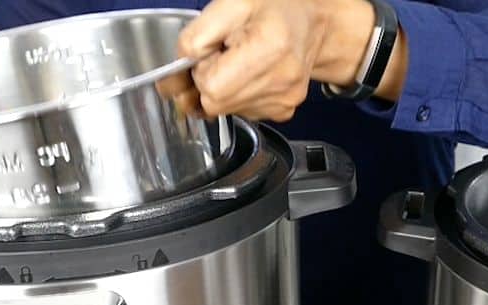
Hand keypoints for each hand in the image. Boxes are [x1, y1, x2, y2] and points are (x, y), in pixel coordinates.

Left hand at [159, 0, 406, 121]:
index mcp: (269, 48)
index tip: (213, 52)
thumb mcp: (232, 4)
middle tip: (225, 55)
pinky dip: (238, 95)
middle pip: (215, 104)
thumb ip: (196, 37)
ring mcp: (284, 101)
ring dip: (223, 88)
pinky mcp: (283, 111)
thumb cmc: (274, 7)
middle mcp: (281, 80)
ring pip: (226, 110)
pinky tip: (252, 74)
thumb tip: (175, 76)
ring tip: (241, 62)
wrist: (313, 22)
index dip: (201, 70)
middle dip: (209, 81)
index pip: (210, 86)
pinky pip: (242, 112)